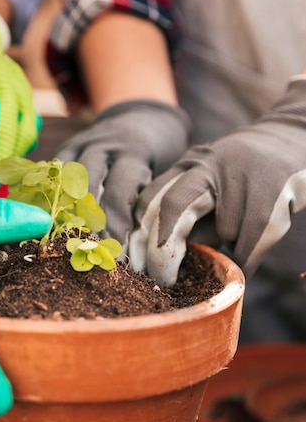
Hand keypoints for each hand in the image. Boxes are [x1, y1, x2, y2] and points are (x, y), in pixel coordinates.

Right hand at [56, 100, 190, 244]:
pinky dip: (50, 196)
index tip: (117, 256)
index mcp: (134, 152)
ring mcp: (82, 143)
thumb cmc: (160, 155)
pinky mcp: (67, 147)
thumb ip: (150, 202)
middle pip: (87, 189)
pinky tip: (51, 222)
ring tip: (67, 243)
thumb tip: (145, 252)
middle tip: (90, 255)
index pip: (119, 195)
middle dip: (88, 226)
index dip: (116, 228)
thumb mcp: (164, 171)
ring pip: (65, 182)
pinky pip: (52, 173)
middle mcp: (105, 144)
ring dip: (65, 214)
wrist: (144, 116)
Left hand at [129, 77, 305, 284]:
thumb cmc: (246, 175)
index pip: (150, 199)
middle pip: (171, 207)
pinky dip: (246, 261)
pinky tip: (243, 267)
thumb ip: (189, 218)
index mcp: (189, 166)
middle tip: (160, 283)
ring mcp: (243, 174)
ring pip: (223, 230)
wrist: (295, 138)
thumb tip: (162, 263)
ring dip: (224, 250)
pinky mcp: (274, 189)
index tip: (131, 267)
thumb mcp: (210, 188)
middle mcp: (210, 165)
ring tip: (225, 255)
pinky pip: (253, 240)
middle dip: (161, 252)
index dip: (136, 237)